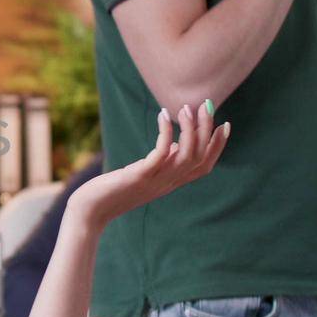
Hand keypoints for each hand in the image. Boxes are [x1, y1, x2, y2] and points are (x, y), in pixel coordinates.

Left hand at [68, 102, 228, 230]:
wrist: (91, 211)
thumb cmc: (114, 190)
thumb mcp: (144, 175)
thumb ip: (163, 163)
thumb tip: (177, 145)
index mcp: (171, 183)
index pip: (204, 166)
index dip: (217, 147)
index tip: (225, 125)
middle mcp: (168, 183)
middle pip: (199, 158)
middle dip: (207, 130)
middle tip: (206, 105)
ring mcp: (155, 180)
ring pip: (186, 155)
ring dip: (190, 129)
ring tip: (186, 108)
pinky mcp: (139, 176)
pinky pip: (161, 153)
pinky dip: (166, 132)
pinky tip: (162, 115)